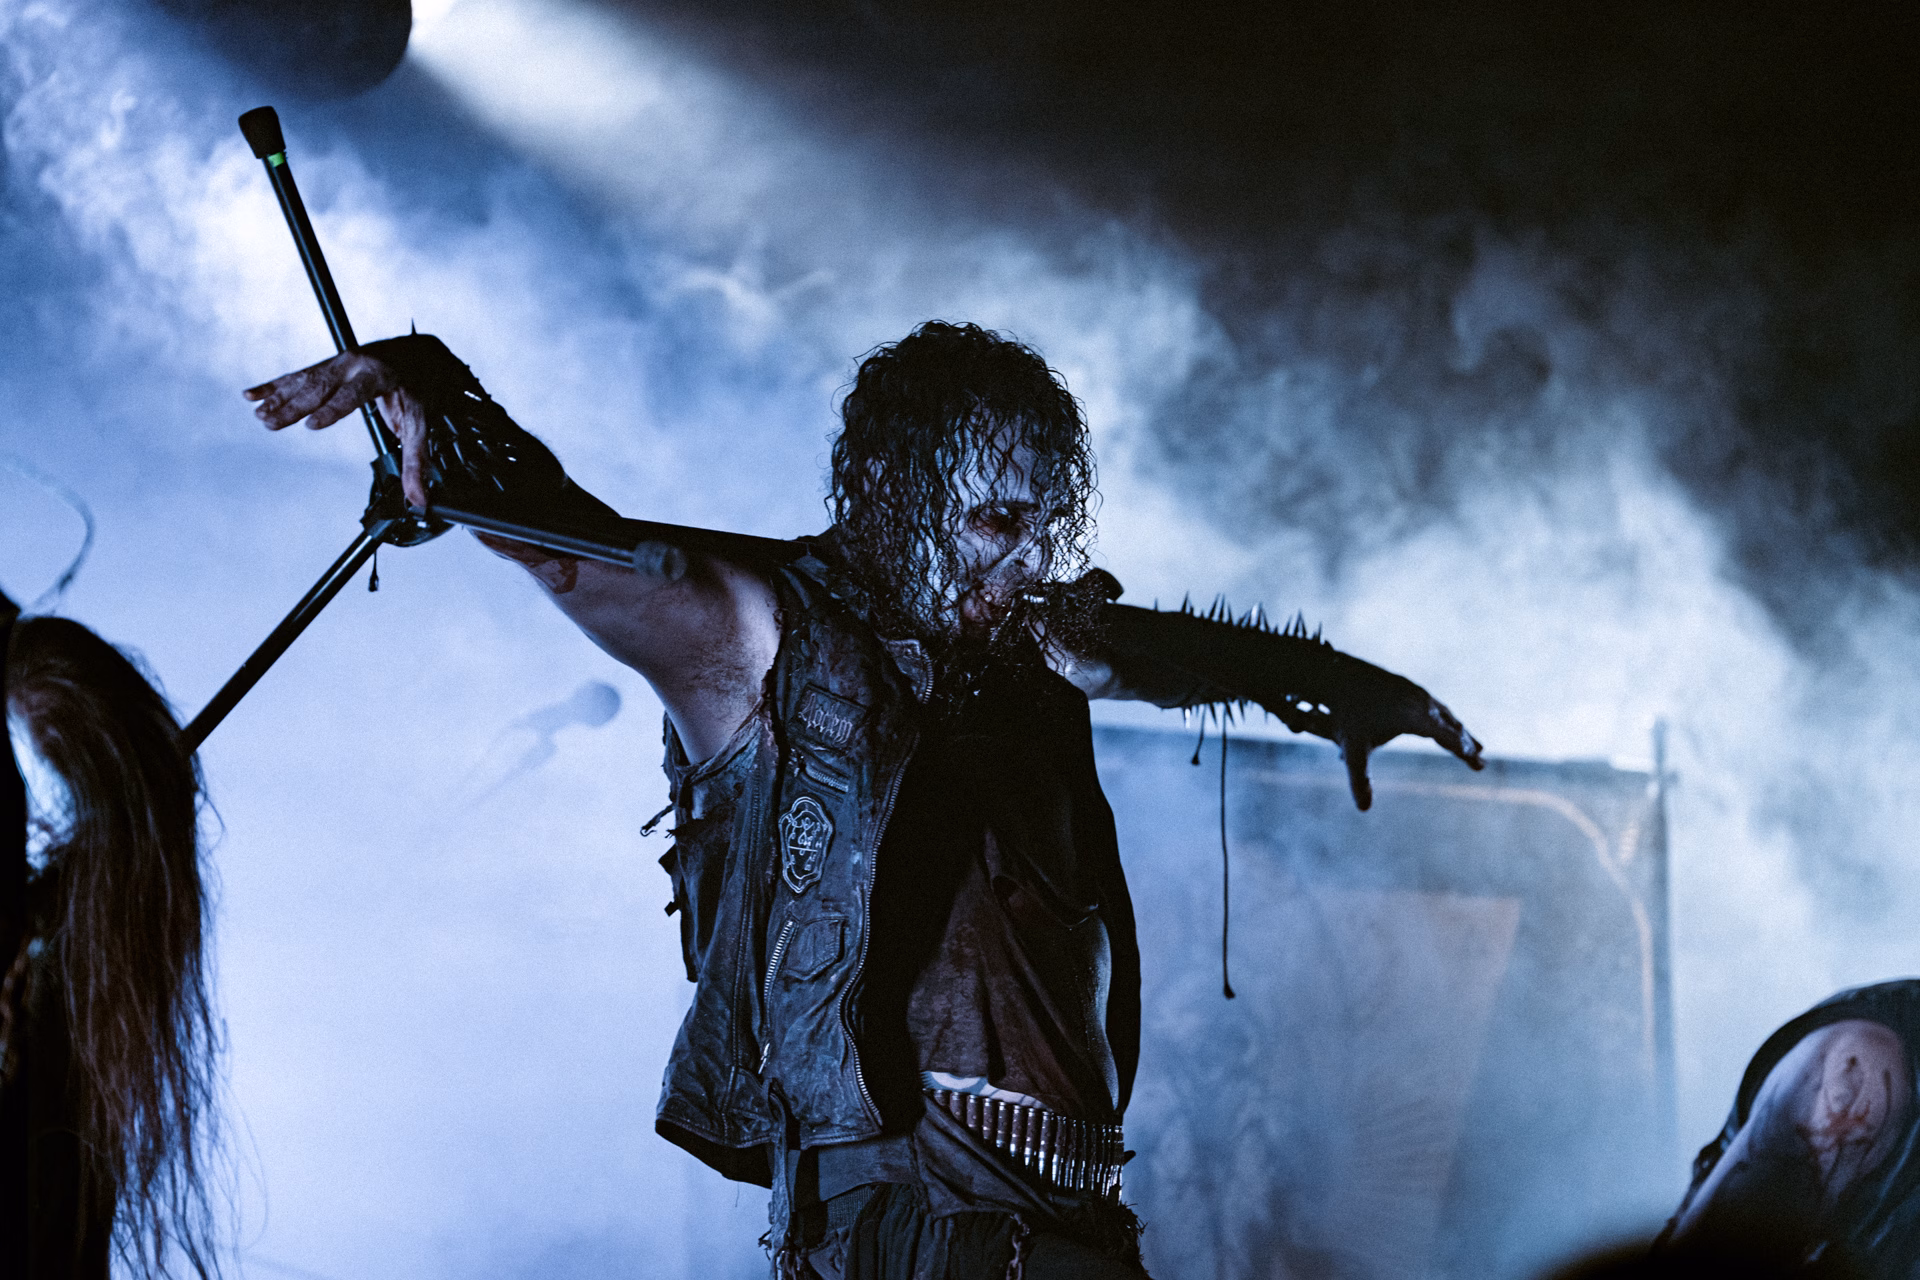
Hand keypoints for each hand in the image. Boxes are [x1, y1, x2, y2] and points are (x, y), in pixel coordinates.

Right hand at [244, 352, 432, 507]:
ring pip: (305, 380)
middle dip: (293, 406)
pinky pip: (298, 375)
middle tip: (270, 422)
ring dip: (280, 398)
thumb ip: (417, 461)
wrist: (419, 353)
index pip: (352, 394)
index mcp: (378, 375)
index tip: (311, 425)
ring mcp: (339, 363)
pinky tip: (253, 394)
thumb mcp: (422, 423)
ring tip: (260, 415)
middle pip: (320, 387)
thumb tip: (419, 499)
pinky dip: (275, 385)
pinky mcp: (328, 366)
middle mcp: (355, 364)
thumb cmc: (419, 388)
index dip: (332, 410)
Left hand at [1332, 668, 1483, 809]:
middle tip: (1481, 765)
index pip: (1445, 736)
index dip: (1462, 750)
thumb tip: (1363, 809)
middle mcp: (1420, 702)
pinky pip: (1434, 706)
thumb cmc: (1346, 712)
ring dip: (1459, 731)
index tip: (1477, 762)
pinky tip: (1445, 725)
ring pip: (1444, 715)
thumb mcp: (1353, 748)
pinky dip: (1445, 719)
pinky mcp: (1409, 686)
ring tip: (1472, 747)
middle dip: (1466, 745)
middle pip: (1450, 726)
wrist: (1336, 673)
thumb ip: (1359, 779)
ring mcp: (1415, 691)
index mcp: (1413, 716)